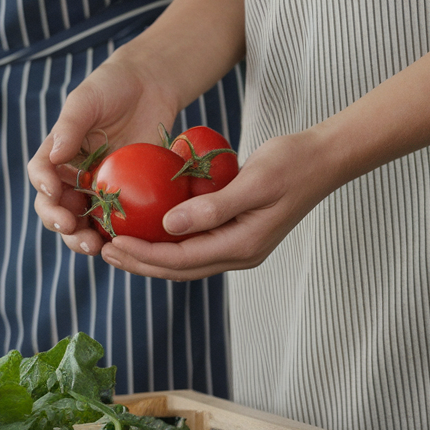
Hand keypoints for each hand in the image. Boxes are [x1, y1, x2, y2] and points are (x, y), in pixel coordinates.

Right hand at [28, 47, 180, 256]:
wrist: (150, 86)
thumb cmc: (112, 87)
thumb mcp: (86, 100)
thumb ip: (70, 125)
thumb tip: (55, 156)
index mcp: (57, 155)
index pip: (40, 175)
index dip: (42, 186)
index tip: (54, 192)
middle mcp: (72, 176)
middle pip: (55, 207)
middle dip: (58, 222)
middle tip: (70, 227)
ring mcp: (97, 189)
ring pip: (81, 222)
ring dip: (80, 238)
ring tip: (91, 246)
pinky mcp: (123, 197)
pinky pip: (113, 222)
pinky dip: (113, 236)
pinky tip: (120, 243)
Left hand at [98, 130, 341, 279]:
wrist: (325, 159)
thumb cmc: (292, 163)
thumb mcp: (254, 181)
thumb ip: (213, 207)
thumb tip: (168, 225)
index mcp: (242, 246)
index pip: (181, 260)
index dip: (143, 255)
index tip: (112, 243)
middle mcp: (239, 255)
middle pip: (178, 270)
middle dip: (139, 263)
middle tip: (103, 250)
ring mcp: (238, 248)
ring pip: (184, 263)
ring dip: (149, 258)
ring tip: (116, 246)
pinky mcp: (236, 236)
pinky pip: (194, 248)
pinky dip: (166, 244)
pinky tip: (146, 232)